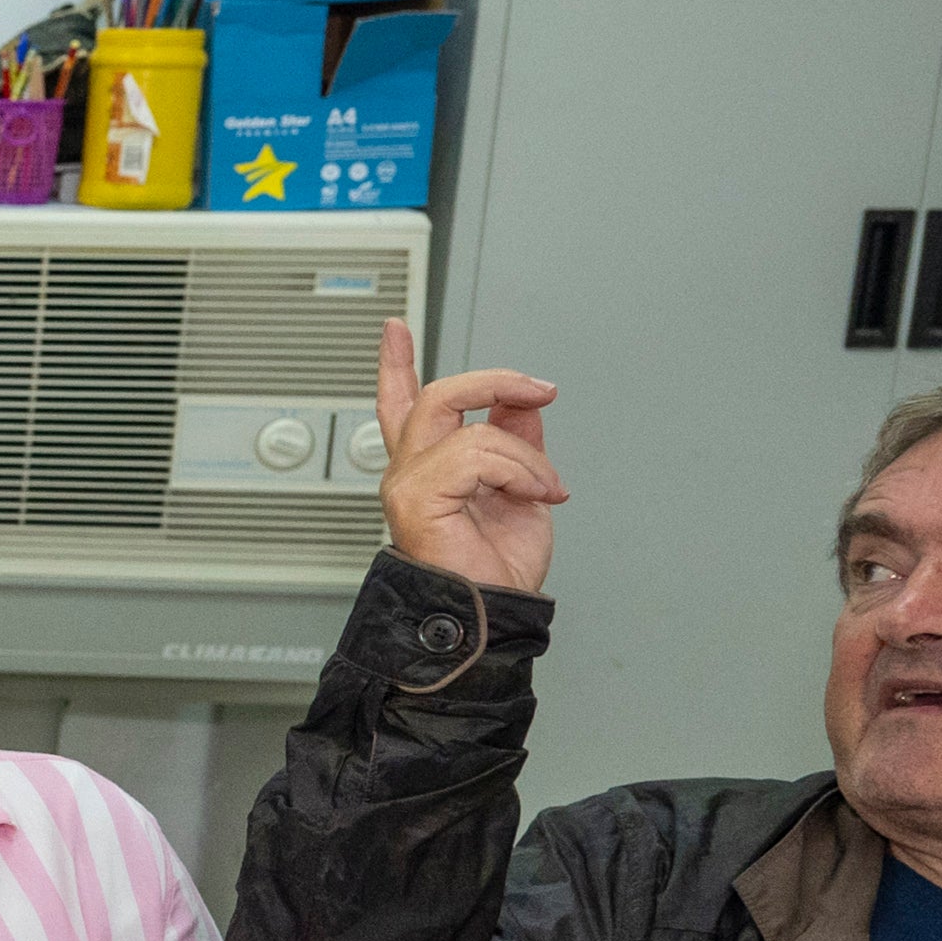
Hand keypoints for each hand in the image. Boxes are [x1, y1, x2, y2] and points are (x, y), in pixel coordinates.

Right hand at [374, 320, 564, 595]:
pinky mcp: (416, 495)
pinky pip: (476, 453)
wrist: (493, 610)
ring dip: (525, 453)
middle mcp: (410, 471)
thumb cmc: (498, 569)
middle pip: (436, 395)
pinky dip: (519, 470)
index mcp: (429, 468)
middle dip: (494, 382)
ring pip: (466, 422)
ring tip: (545, 485)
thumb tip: (521, 401)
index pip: (402, 404)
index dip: (396, 363)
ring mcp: (408, 482)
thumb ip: (516, 440)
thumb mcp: (522, 487)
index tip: (395, 330)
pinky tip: (534, 494)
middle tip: (538, 389)